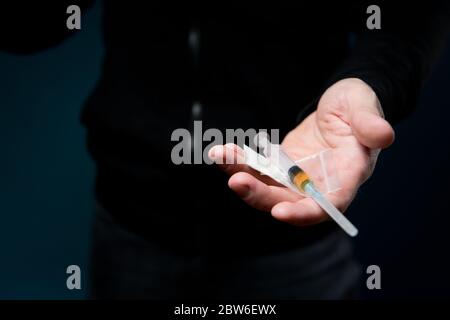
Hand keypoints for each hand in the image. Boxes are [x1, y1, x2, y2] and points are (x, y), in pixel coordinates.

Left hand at [209, 78, 394, 225]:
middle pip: (288, 200)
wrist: (338, 105)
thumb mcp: (364, 105)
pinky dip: (238, 162)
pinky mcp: (279, 166)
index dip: (305, 212)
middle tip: (236, 181)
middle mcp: (318, 184)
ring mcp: (296, 177)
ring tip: (220, 155)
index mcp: (346, 176)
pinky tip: (220, 151)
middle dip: (260, 195)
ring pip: (266, 186)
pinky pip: (256, 169)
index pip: (328, 204)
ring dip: (241, 175)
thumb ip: (370, 121)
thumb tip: (384, 136)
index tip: (279, 211)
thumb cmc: (356, 104)